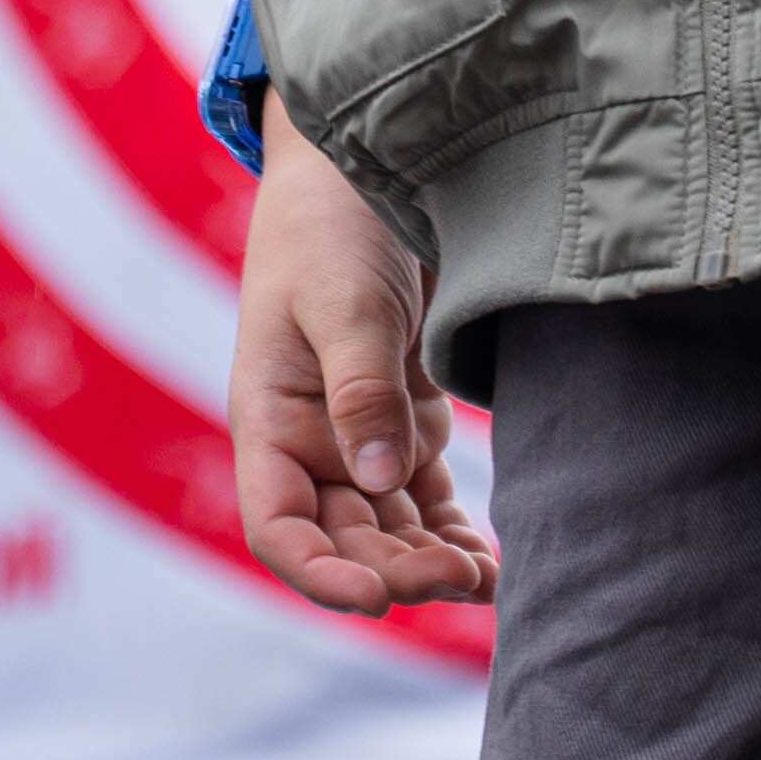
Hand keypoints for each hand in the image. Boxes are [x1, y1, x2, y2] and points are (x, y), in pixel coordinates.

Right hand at [228, 95, 494, 616]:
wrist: (366, 162)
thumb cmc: (330, 223)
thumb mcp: (341, 299)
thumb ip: (360, 387)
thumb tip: (379, 479)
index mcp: (270, 418)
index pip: (278, 527)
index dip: (318, 573)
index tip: (374, 597)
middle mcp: (311, 440)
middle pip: (346, 537)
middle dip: (396, 570)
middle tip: (459, 579)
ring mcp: (360, 432)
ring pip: (390, 525)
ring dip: (429, 561)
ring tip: (485, 582)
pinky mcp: (407, 416)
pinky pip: (425, 493)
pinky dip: (451, 530)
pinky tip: (490, 563)